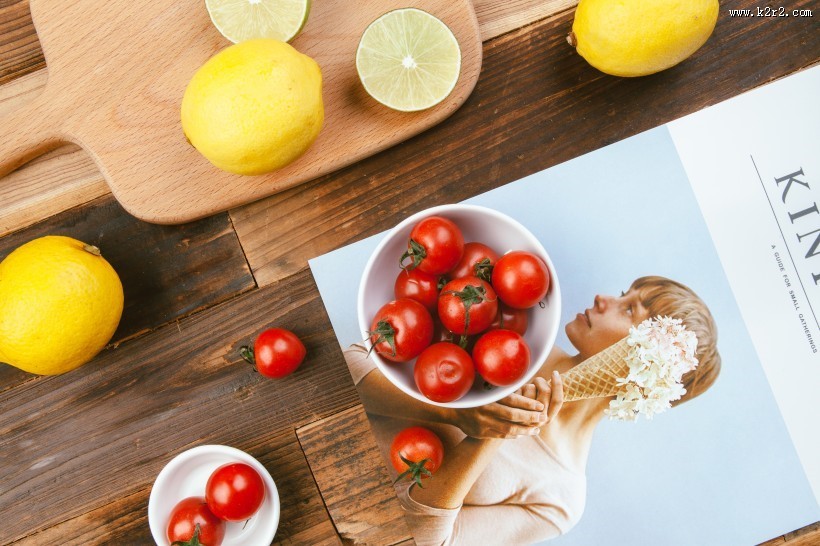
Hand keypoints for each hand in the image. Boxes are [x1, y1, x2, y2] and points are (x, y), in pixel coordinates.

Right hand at [449, 372, 563, 438]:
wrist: (451, 410)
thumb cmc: (471, 393)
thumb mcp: (481, 384)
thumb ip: (498, 384)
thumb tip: (520, 377)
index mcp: (486, 396)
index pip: (511, 400)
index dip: (527, 403)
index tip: (540, 405)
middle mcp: (485, 411)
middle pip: (512, 416)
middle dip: (529, 417)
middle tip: (543, 418)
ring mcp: (483, 424)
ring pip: (508, 429)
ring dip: (525, 430)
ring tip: (536, 429)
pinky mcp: (481, 434)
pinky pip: (501, 435)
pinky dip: (513, 435)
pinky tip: (522, 433)